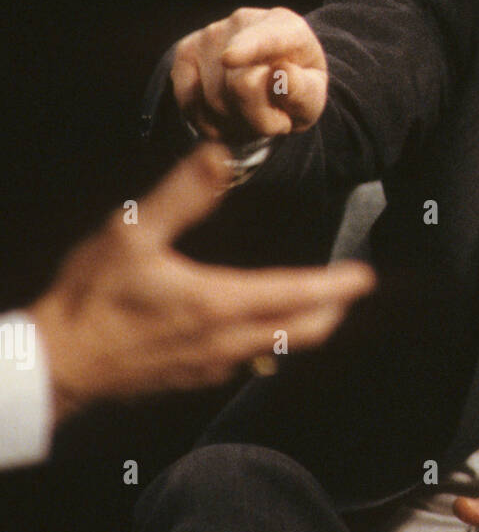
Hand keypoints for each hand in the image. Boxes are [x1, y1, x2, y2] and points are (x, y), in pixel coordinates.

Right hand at [30, 144, 375, 423]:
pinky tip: (263, 327)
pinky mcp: (196, 378)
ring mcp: (213, 365)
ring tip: (320, 305)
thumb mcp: (132, 234)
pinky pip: (251, 360)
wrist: (59, 364)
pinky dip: (273, 340)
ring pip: (279, 349)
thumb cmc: (93, 298)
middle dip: (333, 310)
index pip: (297, 296)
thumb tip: (222, 154)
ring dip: (306, 326)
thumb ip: (182, 194)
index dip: (336, 286)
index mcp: (220, 304)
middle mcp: (227, 341)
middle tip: (353, 289)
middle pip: (302, 331)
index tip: (365, 277)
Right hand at [171, 6, 327, 141]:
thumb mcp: (312, 97)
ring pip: (214, 99)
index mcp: (287, 27)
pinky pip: (189, 102)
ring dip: (235, 123)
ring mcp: (211, 34)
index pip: (268, 38)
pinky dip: (208, 123)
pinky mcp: (184, 52)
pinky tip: (228, 116)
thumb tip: (282, 75)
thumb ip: (303, 90)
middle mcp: (245, 21)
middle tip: (276, 121)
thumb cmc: (295, 90)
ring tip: (253, 115)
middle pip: (241, 85)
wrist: (268, 84)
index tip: (229, 58)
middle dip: (259, 117)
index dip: (248, 49)